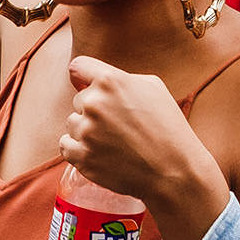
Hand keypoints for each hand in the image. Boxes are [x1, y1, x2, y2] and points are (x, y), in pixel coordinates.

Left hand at [61, 57, 226, 210]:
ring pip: (72, 123)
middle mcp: (94, 103)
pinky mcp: (82, 157)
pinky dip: (78, 149)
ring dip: (86, 131)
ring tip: (114, 142)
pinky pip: (66, 145)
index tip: (88, 86)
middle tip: (118, 125)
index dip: (83, 78)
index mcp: (111, 81)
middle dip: (93, 109)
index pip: (78, 68)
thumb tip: (96, 79)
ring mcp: (86, 132)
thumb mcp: (153, 87)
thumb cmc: (168, 127)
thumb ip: (121, 78)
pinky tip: (99, 152)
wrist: (174, 171)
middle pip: (78, 100)